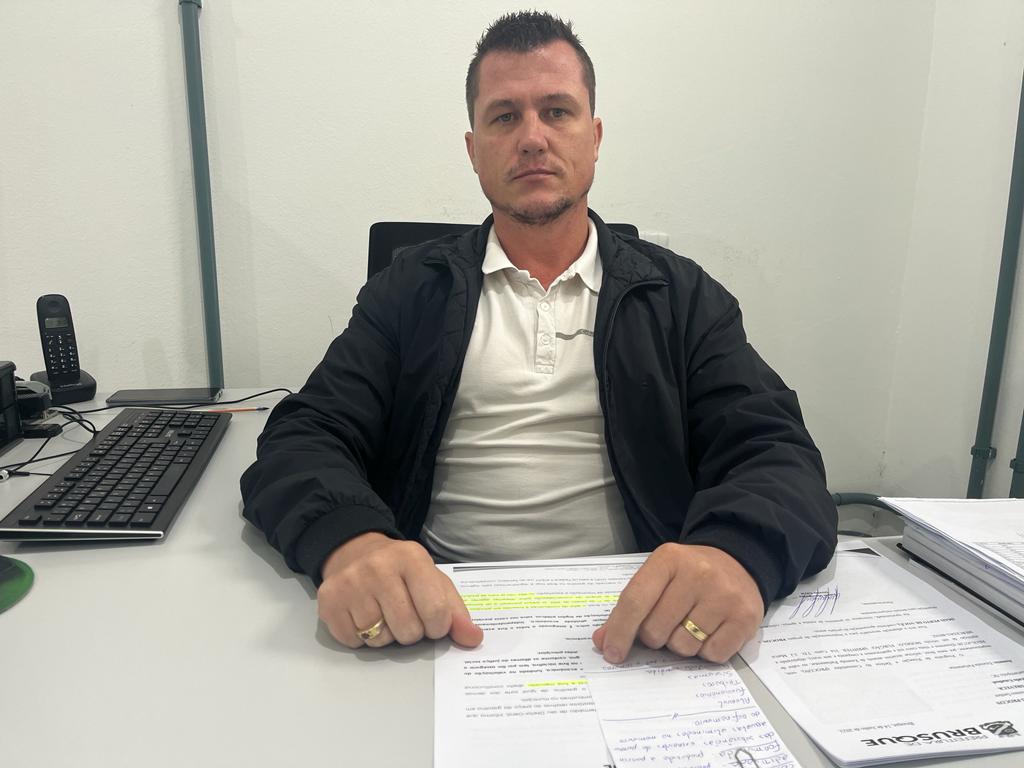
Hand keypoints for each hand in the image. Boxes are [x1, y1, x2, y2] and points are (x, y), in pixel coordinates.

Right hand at [317, 532, 482, 649]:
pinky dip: (361, 637)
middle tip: (404, 614)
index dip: (438, 626)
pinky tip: (362, 615)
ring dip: (385, 635)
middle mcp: (379, 567)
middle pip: (407, 631)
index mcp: (412, 558)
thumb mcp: (433, 581)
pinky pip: (353, 642)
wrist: (354, 551)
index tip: (432, 620)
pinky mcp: (329, 600)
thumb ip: (456, 611)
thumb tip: (473, 638)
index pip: (436, 612)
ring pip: (379, 640)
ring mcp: (350, 583)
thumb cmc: (401, 571)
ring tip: (383, 613)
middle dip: (411, 632)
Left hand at [592, 543, 762, 663]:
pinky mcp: (746, 618)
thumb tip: (603, 642)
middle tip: (667, 624)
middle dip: (655, 637)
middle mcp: (698, 574)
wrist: (738, 561)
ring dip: (681, 645)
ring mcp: (724, 596)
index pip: (635, 601)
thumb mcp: (657, 578)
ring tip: (691, 625)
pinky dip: (706, 652)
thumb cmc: (688, 575)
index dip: (620, 632)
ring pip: (683, 647)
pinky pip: (712, 655)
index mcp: (668, 559)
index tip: (612, 654)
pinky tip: (711, 632)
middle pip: (656, 630)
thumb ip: (628, 608)